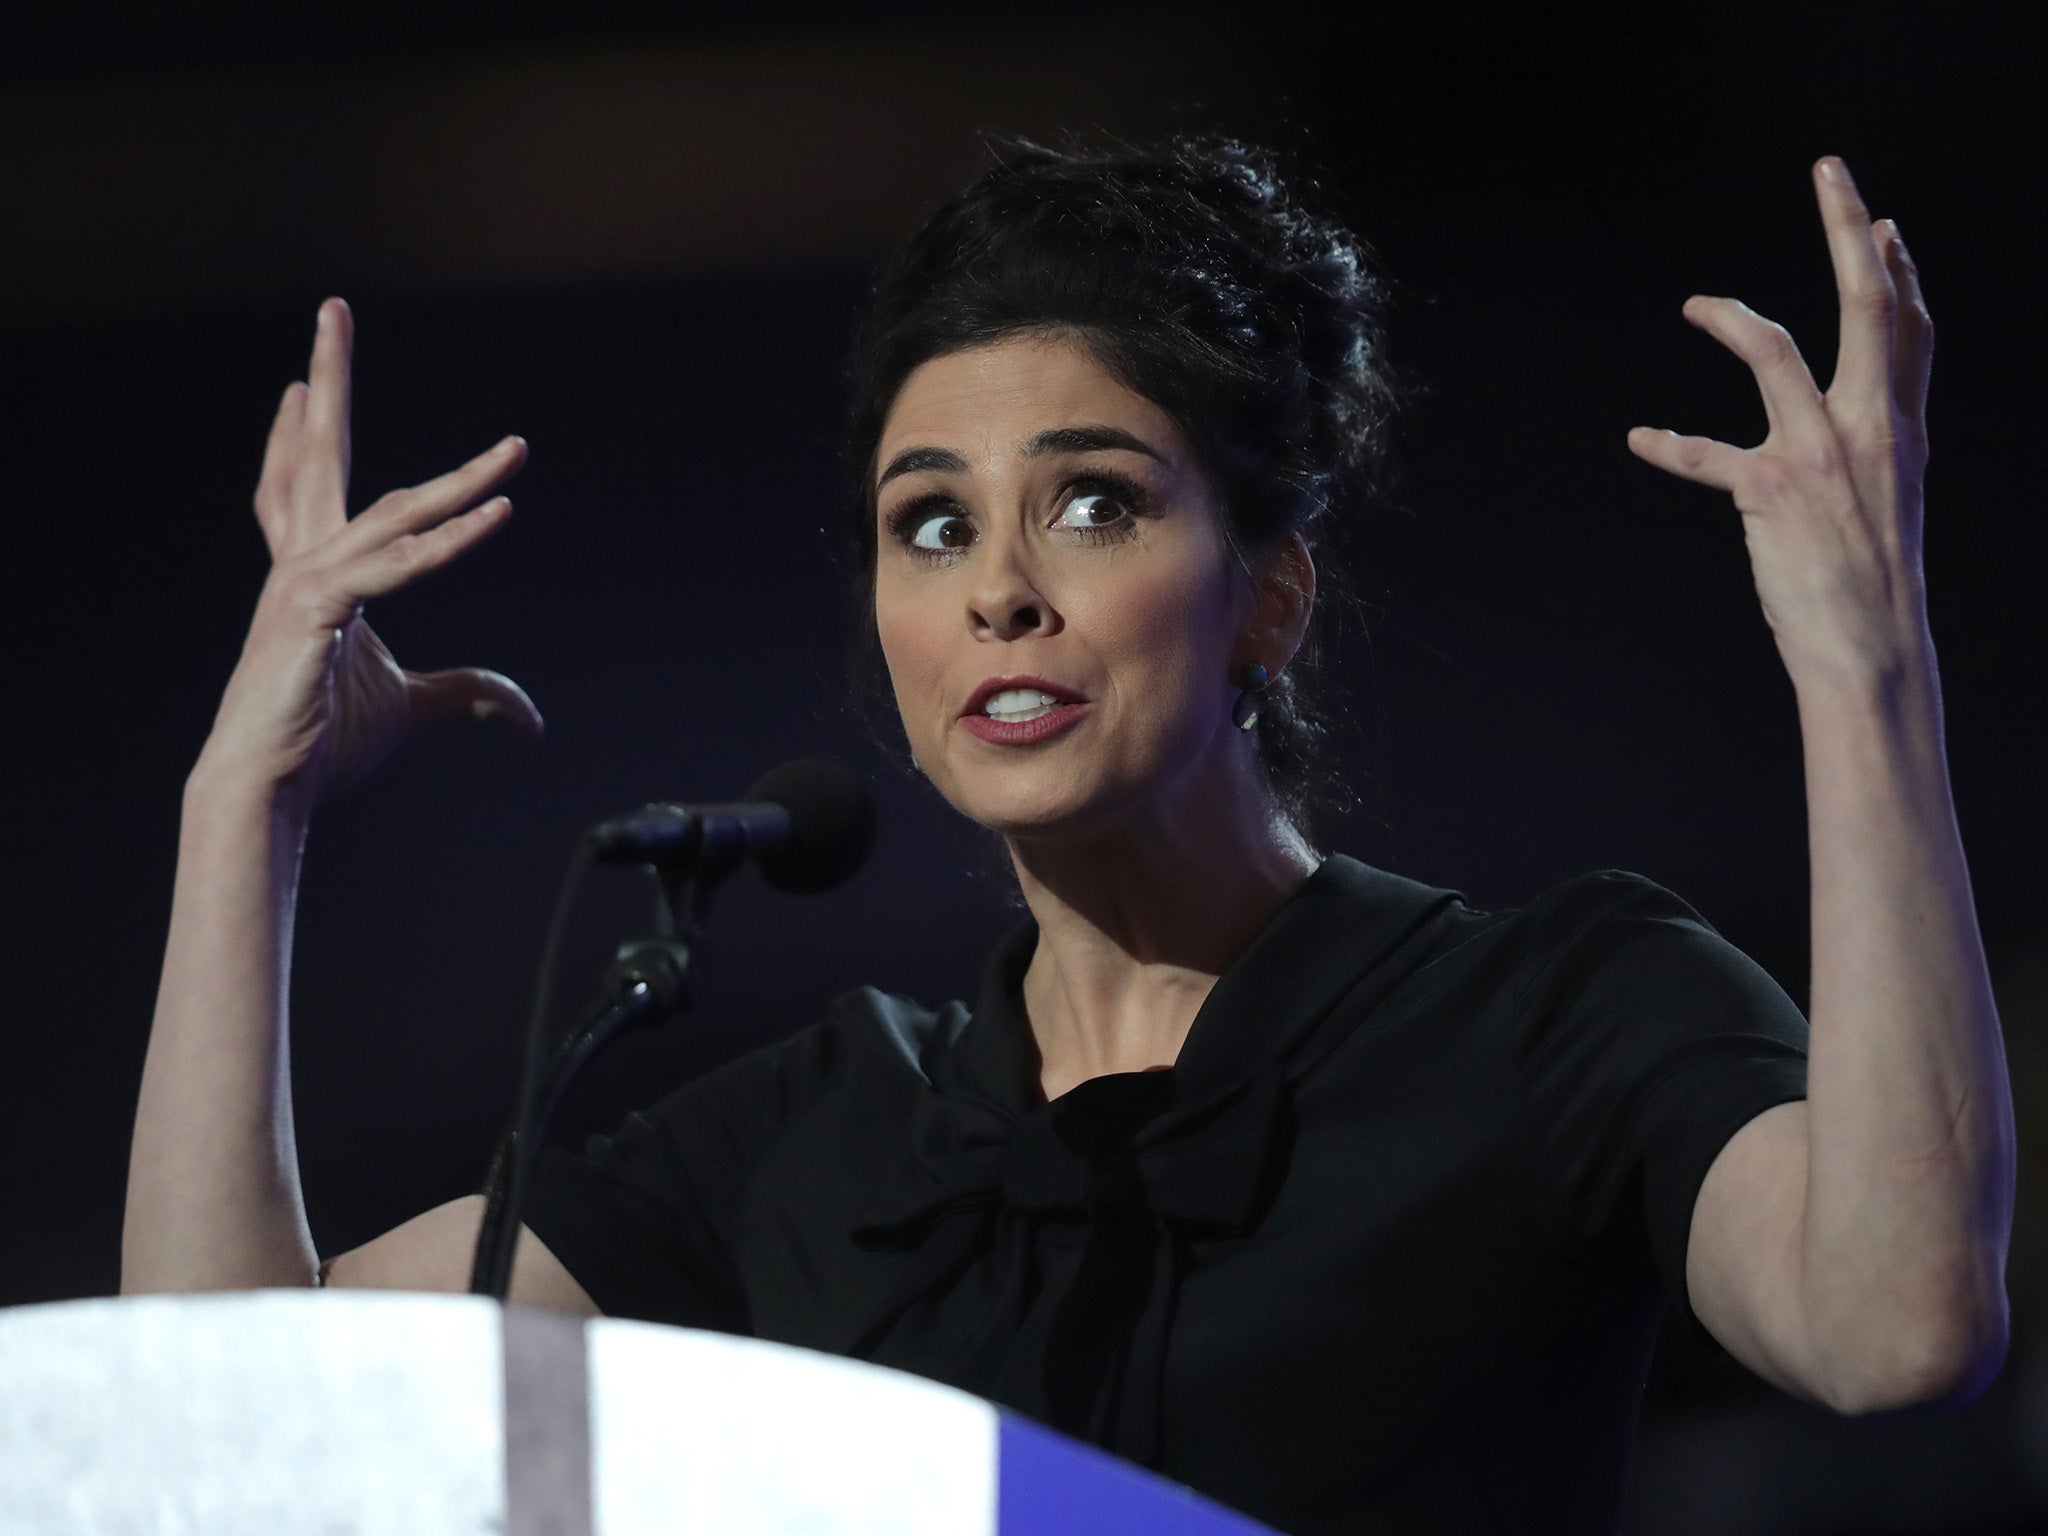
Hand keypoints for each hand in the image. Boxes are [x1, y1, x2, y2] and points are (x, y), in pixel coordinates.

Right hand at [201, 298, 540, 813]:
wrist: (270, 790)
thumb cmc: (323, 745)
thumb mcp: (413, 709)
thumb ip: (467, 696)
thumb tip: (529, 716)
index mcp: (314, 575)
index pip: (301, 487)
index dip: (296, 438)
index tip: (292, 388)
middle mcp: (304, 563)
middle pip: (319, 455)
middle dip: (329, 381)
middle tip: (332, 309)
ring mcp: (308, 582)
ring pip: (395, 511)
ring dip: (464, 481)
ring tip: (514, 449)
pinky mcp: (320, 611)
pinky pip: (400, 565)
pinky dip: (452, 542)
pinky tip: (498, 515)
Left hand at [1627, 157, 1934, 685]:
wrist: (1873, 649)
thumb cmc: (1872, 585)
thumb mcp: (1891, 503)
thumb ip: (1874, 453)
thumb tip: (1855, 426)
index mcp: (1902, 431)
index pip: (1911, 331)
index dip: (1901, 272)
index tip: (1882, 226)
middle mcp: (1870, 428)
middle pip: (1868, 304)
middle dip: (1846, 229)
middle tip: (1829, 171)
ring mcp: (1822, 453)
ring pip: (1778, 350)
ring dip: (1732, 318)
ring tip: (1697, 304)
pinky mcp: (1774, 490)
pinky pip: (1706, 454)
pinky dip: (1669, 446)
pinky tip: (1640, 440)